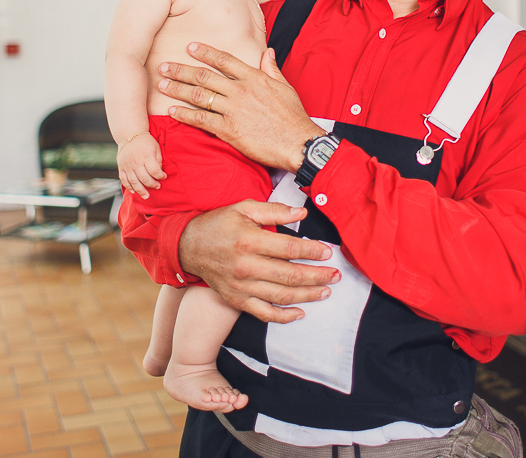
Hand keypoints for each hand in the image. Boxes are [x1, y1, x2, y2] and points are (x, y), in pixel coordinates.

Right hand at [117, 133, 164, 197]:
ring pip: (134, 182)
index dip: (161, 176)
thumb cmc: (146, 142)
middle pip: (145, 178)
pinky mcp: (121, 167)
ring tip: (146, 196)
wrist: (130, 134)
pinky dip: (129, 186)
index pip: (155, 171)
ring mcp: (128, 166)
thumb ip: (158, 160)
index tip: (164, 177)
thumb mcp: (156, 148)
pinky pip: (124, 179)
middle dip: (152, 184)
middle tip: (158, 186)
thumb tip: (159, 172)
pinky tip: (134, 191)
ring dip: (141, 191)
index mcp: (146, 156)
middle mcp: (136, 162)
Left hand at [159, 45, 324, 171]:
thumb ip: (271, 69)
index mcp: (254, 78)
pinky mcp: (229, 130)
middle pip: (205, 76)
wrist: (297, 143)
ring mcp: (233, 111)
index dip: (205, 52)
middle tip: (164, 66)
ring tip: (162, 85)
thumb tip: (267, 52)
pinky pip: (201, 120)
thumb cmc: (293, 117)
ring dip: (178, 89)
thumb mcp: (285, 87)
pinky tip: (172, 111)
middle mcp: (240, 91)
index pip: (225, 60)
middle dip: (181, 70)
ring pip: (199, 96)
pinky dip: (185, 115)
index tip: (190, 47)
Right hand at [179, 200, 339, 323]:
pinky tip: (301, 312)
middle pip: (290, 275)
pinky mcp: (237, 299)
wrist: (188, 246)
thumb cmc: (218, 224)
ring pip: (282, 296)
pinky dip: (284, 316)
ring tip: (326, 291)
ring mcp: (242, 286)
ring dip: (308, 295)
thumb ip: (274, 210)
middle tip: (336, 275)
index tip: (328, 252)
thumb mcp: (244, 208)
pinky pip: (264, 313)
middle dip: (318, 276)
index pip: (289, 248)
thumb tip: (303, 213)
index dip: (312, 251)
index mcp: (250, 241)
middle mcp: (246, 266)